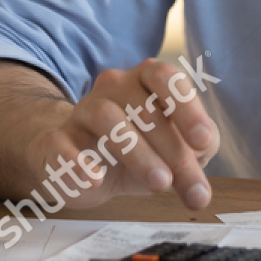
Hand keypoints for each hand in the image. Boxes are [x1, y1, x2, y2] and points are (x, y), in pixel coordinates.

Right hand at [31, 58, 220, 210]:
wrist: (85, 168)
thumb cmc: (141, 151)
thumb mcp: (175, 151)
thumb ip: (195, 155)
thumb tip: (201, 175)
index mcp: (147, 80)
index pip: (166, 78)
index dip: (187, 108)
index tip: (204, 140)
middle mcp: (114, 86)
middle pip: (144, 108)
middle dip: (171, 148)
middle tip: (184, 181)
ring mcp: (82, 110)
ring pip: (106, 116)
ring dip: (137, 151)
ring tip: (160, 182)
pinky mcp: (56, 139)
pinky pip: (61, 143)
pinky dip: (77, 161)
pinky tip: (95, 179)